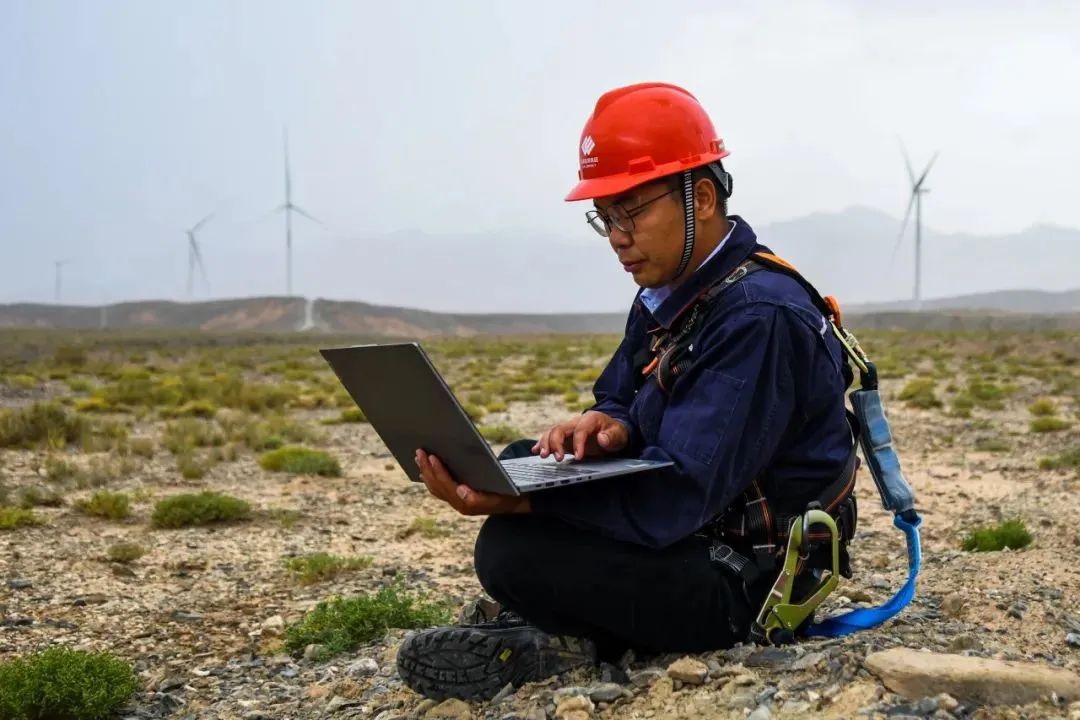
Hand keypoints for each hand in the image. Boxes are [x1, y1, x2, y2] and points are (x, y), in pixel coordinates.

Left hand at [414, 449, 529, 515]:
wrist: (514, 502)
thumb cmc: (508, 495)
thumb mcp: (498, 496)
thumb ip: (478, 497)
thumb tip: (460, 490)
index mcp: (467, 504)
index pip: (447, 486)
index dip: (438, 472)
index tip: (432, 457)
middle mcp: (459, 505)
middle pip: (437, 486)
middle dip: (427, 468)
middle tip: (419, 451)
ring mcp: (456, 502)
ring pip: (435, 488)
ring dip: (425, 472)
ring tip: (418, 456)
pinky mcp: (456, 498)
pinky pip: (438, 489)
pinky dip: (430, 478)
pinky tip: (425, 468)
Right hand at [532, 410, 629, 460]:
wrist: (612, 431)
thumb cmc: (615, 433)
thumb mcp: (619, 435)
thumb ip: (612, 437)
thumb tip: (601, 439)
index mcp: (590, 419)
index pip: (580, 430)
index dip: (578, 443)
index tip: (579, 457)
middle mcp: (576, 422)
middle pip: (560, 429)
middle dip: (555, 443)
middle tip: (556, 458)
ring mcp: (568, 429)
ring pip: (552, 432)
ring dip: (545, 443)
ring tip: (543, 456)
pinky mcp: (564, 438)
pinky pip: (550, 438)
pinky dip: (541, 443)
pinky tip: (535, 451)